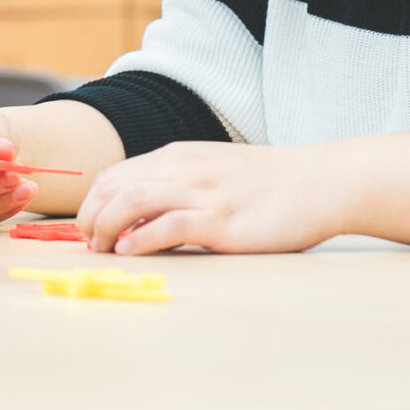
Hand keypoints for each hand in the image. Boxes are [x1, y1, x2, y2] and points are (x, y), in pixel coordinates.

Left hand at [77, 141, 346, 254]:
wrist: (320, 182)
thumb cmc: (269, 184)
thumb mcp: (213, 172)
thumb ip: (178, 185)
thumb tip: (141, 217)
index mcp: (177, 157)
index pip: (114, 176)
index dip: (92, 203)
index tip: (89, 230)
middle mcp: (183, 169)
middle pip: (113, 188)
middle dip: (90, 217)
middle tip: (90, 245)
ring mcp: (203, 193)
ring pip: (131, 201)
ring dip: (107, 227)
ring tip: (103, 250)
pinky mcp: (222, 221)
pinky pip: (168, 227)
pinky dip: (141, 240)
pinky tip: (131, 252)